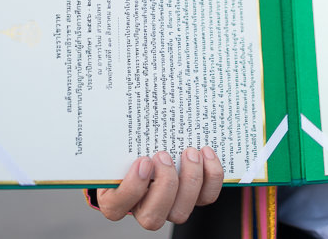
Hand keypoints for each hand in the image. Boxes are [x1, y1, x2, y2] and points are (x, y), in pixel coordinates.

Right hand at [96, 147, 223, 229]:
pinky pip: (206, 197)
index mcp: (116, 198)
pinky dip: (211, 177)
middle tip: (164, 155)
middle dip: (164, 185)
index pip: (117, 206)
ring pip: (180, 212)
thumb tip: (122, 110)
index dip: (131, 187)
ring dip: (189, 180)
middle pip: (152, 217)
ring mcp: (169, 207)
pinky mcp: (192, 199)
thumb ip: (117, 137)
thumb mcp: (117, 142)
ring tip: (190, 153)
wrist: (152, 146)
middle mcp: (143, 209)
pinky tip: (206, 154)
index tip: (143, 160)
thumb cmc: (131, 147)